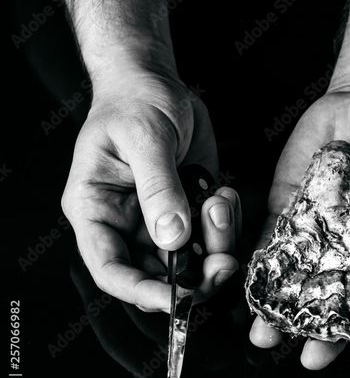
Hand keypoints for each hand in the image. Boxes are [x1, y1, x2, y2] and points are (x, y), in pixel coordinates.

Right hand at [62, 70, 239, 311]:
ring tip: (220, 203)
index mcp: (97, 209)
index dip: (140, 290)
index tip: (176, 296)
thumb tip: (172, 238)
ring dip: (214, 247)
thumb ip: (158, 187)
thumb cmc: (135, 100)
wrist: (154, 80)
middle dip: (193, 276)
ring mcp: (159, 218)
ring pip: (188, 261)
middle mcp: (126, 222)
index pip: (110, 268)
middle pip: (155, 274)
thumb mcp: (144, 137)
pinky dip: (225, 227)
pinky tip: (223, 195)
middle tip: (223, 261)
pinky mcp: (187, 207)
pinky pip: (209, 237)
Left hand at [250, 85, 349, 367]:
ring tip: (266, 336)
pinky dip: (262, 265)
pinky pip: (274, 238)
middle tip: (309, 357)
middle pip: (341, 296)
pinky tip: (250, 288)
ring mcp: (320, 226)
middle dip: (325, 330)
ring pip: (302, 277)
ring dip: (284, 308)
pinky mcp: (290, 204)